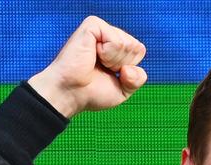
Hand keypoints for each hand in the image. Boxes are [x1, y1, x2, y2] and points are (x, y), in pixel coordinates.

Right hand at [28, 16, 147, 117]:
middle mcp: (108, 35)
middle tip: (100, 69)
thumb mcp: (123, 90)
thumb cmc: (91, 93)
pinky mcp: (92, 25)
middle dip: (122, 65)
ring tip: (95, 63)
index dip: (129, 69)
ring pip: (127, 44)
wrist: (70, 94)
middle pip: (136, 47)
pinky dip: (108, 54)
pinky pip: (116, 41)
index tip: (108, 73)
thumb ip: (137, 79)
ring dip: (113, 61)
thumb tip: (130, 67)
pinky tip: (92, 55)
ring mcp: (100, 29)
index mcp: (115, 47)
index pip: (139, 50)